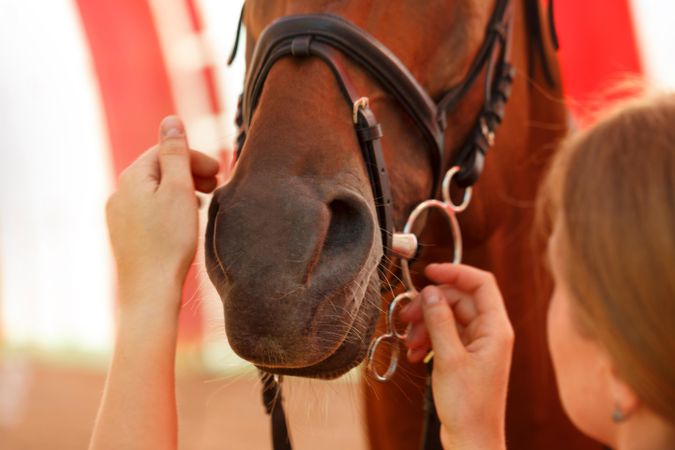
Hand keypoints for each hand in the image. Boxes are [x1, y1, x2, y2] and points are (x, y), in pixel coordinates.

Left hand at [106, 116, 218, 314]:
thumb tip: (170, 120)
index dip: (196, 158)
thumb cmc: (169, 240)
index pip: (166, 152)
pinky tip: (184, 223)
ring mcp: (119, 216)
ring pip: (155, 192)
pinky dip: (170, 209)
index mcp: (133, 177)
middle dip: (190, 173)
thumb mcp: (179, 190)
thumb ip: (176, 153)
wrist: (149, 290)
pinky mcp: (125, 236)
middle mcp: (120, 193)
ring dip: (182, 191)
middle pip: (160, 171)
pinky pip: (150, 211)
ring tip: (204, 204)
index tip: (220, 172)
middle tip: (217, 187)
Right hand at [400, 263, 513, 448]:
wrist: (471, 440)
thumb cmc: (468, 406)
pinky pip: (445, 334)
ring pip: (448, 317)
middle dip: (431, 305)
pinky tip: (417, 353)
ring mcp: (478, 344)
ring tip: (411, 342)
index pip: (481, 283)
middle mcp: (490, 332)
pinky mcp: (465, 356)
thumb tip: (430, 292)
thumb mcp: (449, 358)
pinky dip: (428, 338)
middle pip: (459, 300)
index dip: (455, 272)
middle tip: (408, 315)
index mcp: (496, 329)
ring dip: (426, 324)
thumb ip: (440, 321)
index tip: (429, 271)